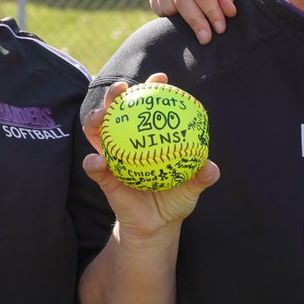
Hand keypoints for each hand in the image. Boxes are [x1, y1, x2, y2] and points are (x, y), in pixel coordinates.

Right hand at [81, 73, 218, 242]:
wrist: (158, 226)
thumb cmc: (177, 198)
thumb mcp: (192, 186)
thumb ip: (202, 176)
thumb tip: (210, 168)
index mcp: (149, 135)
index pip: (148, 105)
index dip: (152, 87)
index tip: (160, 78)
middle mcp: (128, 140)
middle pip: (117, 109)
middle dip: (116, 93)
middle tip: (123, 87)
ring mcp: (113, 157)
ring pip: (98, 132)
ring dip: (96, 120)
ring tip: (102, 116)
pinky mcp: (104, 178)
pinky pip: (94, 168)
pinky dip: (93, 164)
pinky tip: (97, 161)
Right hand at [148, 0, 243, 44]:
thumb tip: (228, 12)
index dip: (210, 11)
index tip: (220, 28)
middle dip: (196, 21)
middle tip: (206, 38)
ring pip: (168, 5)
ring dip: (183, 20)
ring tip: (199, 26)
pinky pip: (158, 8)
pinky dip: (170, 17)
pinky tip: (184, 17)